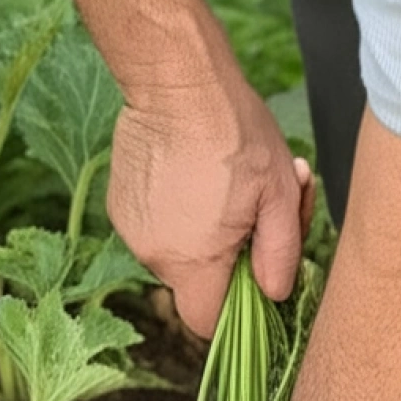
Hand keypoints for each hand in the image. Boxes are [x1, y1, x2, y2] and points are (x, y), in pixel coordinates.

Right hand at [107, 62, 314, 338]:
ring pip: (178, 254)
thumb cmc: (235, 132)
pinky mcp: (119, 204)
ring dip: (206, 231)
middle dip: (229, 257)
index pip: (208, 322)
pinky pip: (159, 227)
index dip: (236, 309)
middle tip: (256, 209)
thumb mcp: (279, 194)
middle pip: (197, 284)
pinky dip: (180, 213)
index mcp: (194, 262)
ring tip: (228, 182)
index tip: (255, 274)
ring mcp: (132, 230)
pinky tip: (197, 173)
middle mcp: (154, 255)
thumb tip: (275, 295)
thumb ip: (281, 255)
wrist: (176, 79)